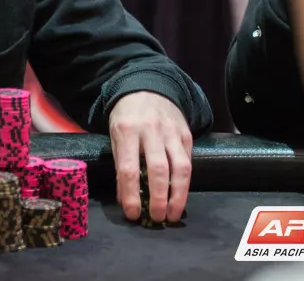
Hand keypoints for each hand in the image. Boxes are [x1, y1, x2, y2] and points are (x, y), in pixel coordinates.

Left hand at [109, 91, 192, 222]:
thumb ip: (120, 165)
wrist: (147, 86)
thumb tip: (125, 198)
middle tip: (157, 218)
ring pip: (180, 168)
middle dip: (159, 198)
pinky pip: (188, 161)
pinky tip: (180, 195)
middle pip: (158, 170)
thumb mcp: (115, 135)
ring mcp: (171, 132)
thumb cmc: (127, 116)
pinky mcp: (186, 134)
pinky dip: (185, 182)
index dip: (131, 195)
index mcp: (126, 131)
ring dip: (178, 195)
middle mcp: (151, 131)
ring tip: (173, 214)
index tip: (133, 214)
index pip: (128, 168)